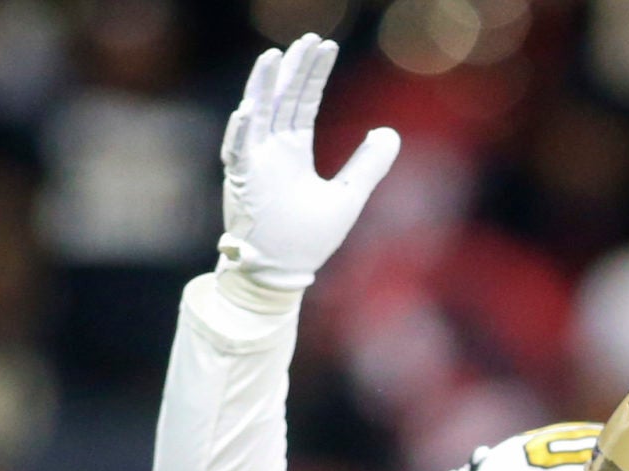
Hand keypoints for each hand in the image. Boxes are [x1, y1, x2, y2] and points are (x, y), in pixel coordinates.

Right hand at [218, 34, 399, 292]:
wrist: (282, 273)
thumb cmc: (309, 239)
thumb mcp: (348, 196)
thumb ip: (367, 164)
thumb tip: (390, 132)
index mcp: (293, 150)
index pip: (302, 101)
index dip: (313, 74)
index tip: (326, 47)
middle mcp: (270, 149)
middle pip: (281, 98)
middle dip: (293, 69)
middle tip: (308, 40)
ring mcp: (253, 164)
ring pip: (256, 115)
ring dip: (263, 87)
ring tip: (273, 57)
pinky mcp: (241, 185)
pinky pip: (237, 154)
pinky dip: (241, 133)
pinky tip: (248, 110)